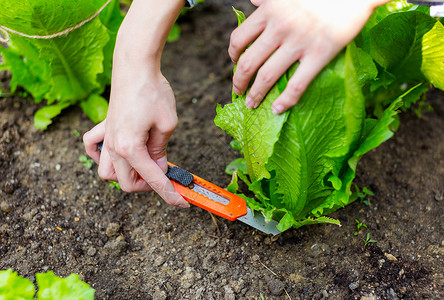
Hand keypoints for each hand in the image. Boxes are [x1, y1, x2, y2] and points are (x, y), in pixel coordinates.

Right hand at [84, 0, 188, 207]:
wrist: (135, 66)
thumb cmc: (153, 92)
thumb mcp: (167, 124)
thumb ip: (161, 151)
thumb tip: (159, 168)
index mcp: (130, 148)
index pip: (153, 180)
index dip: (170, 194)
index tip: (182, 202)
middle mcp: (114, 147)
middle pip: (126, 184)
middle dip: (149, 186)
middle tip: (166, 177)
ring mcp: (106, 137)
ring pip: (107, 172)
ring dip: (126, 176)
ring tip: (144, 167)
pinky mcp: (105, 126)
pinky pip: (93, 147)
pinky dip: (101, 156)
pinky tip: (117, 152)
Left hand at [229, 0, 385, 113]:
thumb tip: (252, 1)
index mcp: (269, 11)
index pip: (239, 39)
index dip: (233, 55)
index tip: (234, 63)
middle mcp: (279, 28)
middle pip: (248, 62)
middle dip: (239, 81)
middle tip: (238, 90)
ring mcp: (299, 42)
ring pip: (266, 76)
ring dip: (255, 94)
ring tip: (251, 103)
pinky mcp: (320, 54)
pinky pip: (297, 84)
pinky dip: (284, 101)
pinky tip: (277, 110)